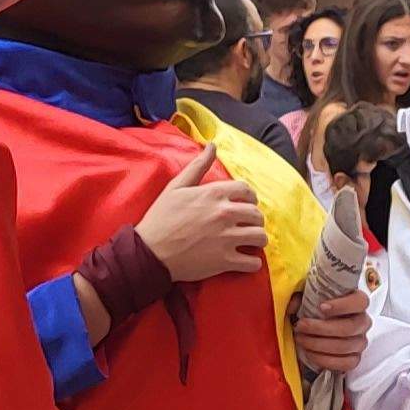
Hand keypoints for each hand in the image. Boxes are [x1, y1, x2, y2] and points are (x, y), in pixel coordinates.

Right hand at [137, 147, 264, 282]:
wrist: (150, 251)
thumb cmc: (161, 217)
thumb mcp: (176, 186)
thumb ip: (198, 165)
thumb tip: (212, 145)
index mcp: (215, 194)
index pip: (248, 190)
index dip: (250, 198)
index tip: (245, 204)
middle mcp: (225, 214)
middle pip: (257, 215)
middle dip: (254, 220)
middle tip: (246, 225)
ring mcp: (226, 238)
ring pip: (260, 237)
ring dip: (257, 240)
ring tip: (249, 242)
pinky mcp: (224, 261)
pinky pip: (252, 263)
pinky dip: (252, 263)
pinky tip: (245, 260)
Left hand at [293, 287, 370, 375]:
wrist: (315, 327)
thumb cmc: (315, 307)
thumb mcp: (307, 295)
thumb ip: (300, 296)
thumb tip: (292, 307)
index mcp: (357, 301)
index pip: (360, 302)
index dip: (342, 305)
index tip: (321, 307)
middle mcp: (363, 322)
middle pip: (349, 327)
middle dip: (321, 328)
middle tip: (301, 326)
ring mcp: (360, 342)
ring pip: (345, 346)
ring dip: (318, 344)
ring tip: (300, 339)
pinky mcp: (355, 359)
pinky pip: (345, 364)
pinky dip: (324, 360)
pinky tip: (309, 353)